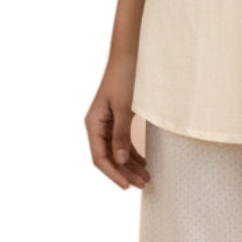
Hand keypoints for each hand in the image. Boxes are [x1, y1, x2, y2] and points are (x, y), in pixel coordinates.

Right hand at [85, 54, 150, 189]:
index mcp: (93, 124)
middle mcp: (98, 126)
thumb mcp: (125, 108)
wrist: (131, 55)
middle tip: (145, 184)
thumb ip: (122, 134)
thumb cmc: (126, 78)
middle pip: (109, 157)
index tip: (128, 186)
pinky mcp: (119, 119)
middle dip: (126, 172)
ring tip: (147, 177)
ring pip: (117, 152)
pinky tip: (144, 162)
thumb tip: (120, 159)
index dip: (114, 174)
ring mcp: (108, 123)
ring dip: (131, 165)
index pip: (100, 158)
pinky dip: (133, 153)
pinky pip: (123, 142)